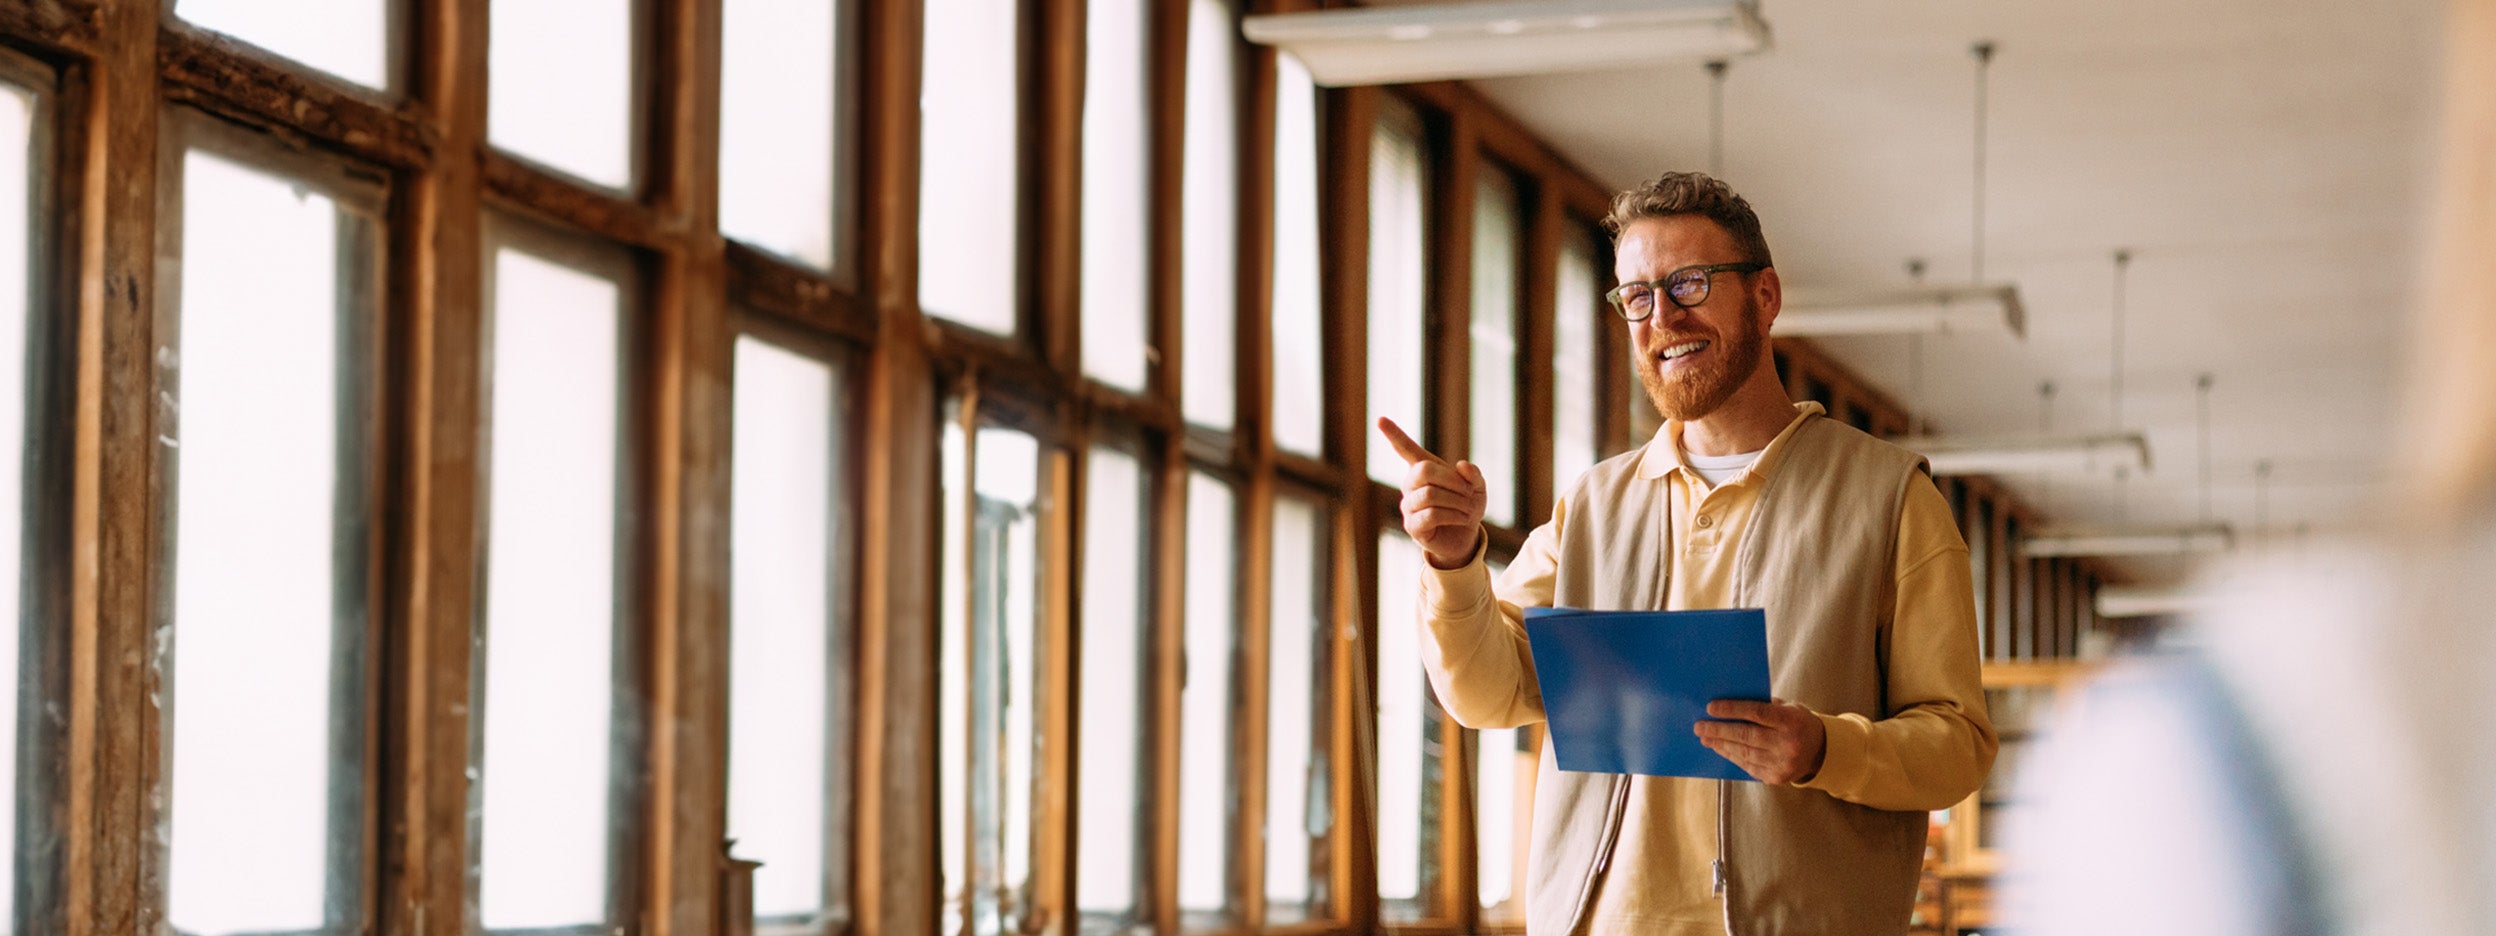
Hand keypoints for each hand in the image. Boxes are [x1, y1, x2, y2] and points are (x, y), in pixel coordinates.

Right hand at [1376, 417, 1487, 569]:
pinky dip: (1454, 515)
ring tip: (1468, 509)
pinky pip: (1432, 515)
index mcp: (1423, 469)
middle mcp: (1410, 485)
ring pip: (1430, 494)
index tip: (1380, 419)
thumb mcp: (1477, 487)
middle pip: (1424, 470)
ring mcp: (1408, 506)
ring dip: (1457, 501)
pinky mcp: (1412, 526)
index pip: (1405, 449)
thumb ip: (1474, 474)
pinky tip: (1462, 519)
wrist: (1466, 536)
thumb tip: (1461, 465)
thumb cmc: (1467, 506)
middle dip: (1452, 480)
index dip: (1394, 434)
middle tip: (1469, 491)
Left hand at [1694, 698, 1826, 784]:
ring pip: (1744, 753)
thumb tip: (1728, 702)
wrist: (1822, 752)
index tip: (1711, 707)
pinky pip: (1748, 766)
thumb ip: (1764, 705)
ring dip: (1721, 745)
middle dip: (1719, 730)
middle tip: (1699, 726)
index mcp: (1791, 721)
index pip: (1757, 713)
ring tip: (1705, 737)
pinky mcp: (1776, 778)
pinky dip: (1732, 756)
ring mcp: (1782, 763)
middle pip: (1746, 736)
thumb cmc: (1798, 722)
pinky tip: (1720, 748)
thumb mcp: (1789, 708)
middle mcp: (1788, 744)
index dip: (1732, 710)